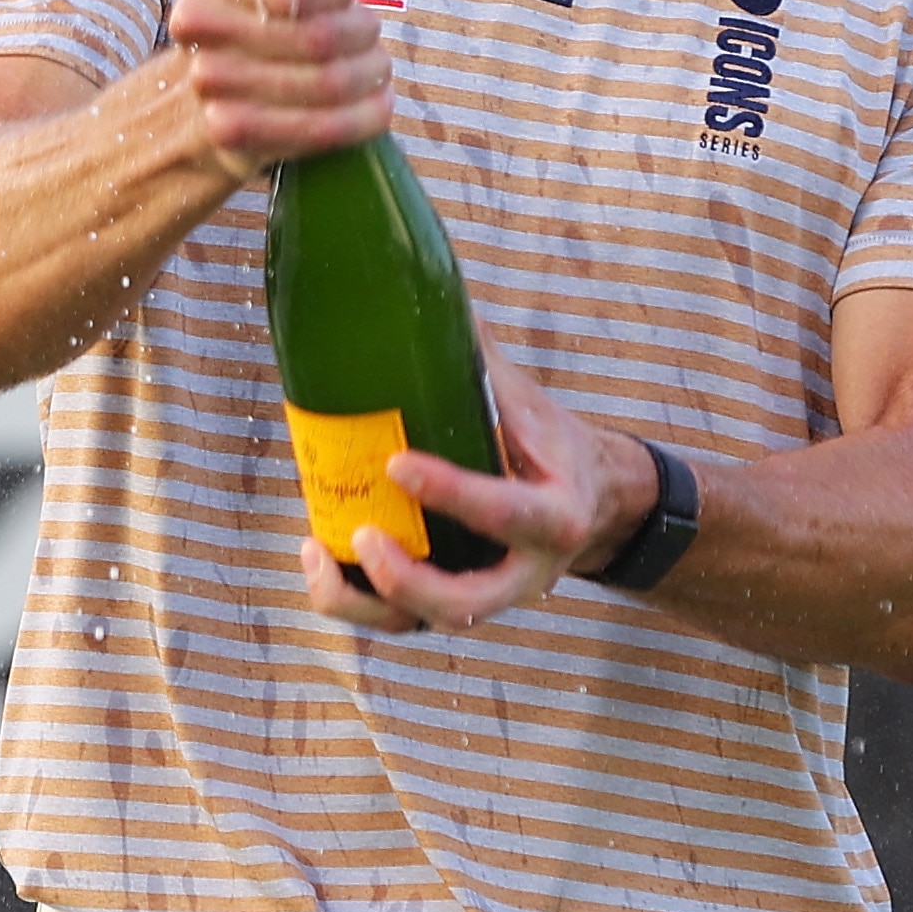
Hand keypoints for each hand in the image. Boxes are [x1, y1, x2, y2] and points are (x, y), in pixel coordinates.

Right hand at [164, 0, 392, 180]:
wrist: (209, 79)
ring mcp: (209, 81)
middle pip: (319, 37)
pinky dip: (362, 118)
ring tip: (375, 66)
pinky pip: (319, 130)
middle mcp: (194, 20)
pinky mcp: (230, 131)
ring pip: (327, 84)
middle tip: (370, 32)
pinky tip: (376, 106)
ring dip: (369, 74)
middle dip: (363, 34)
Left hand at [301, 345, 658, 634]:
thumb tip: (429, 286)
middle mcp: (524, 572)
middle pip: (464, 603)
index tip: (397, 463)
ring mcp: (488, 595)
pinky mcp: (457, 602)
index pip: (505, 512)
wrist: (596, 505)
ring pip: (424, 624)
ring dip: (363, 602)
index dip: (451, 493)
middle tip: (360, 535)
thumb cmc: (553, 446)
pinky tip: (319, 559)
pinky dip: (356, 597)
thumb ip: (480, 360)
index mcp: (554, 517)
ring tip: (315, 555)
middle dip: (405, 580)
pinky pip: (402, 617)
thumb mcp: (533, 404)